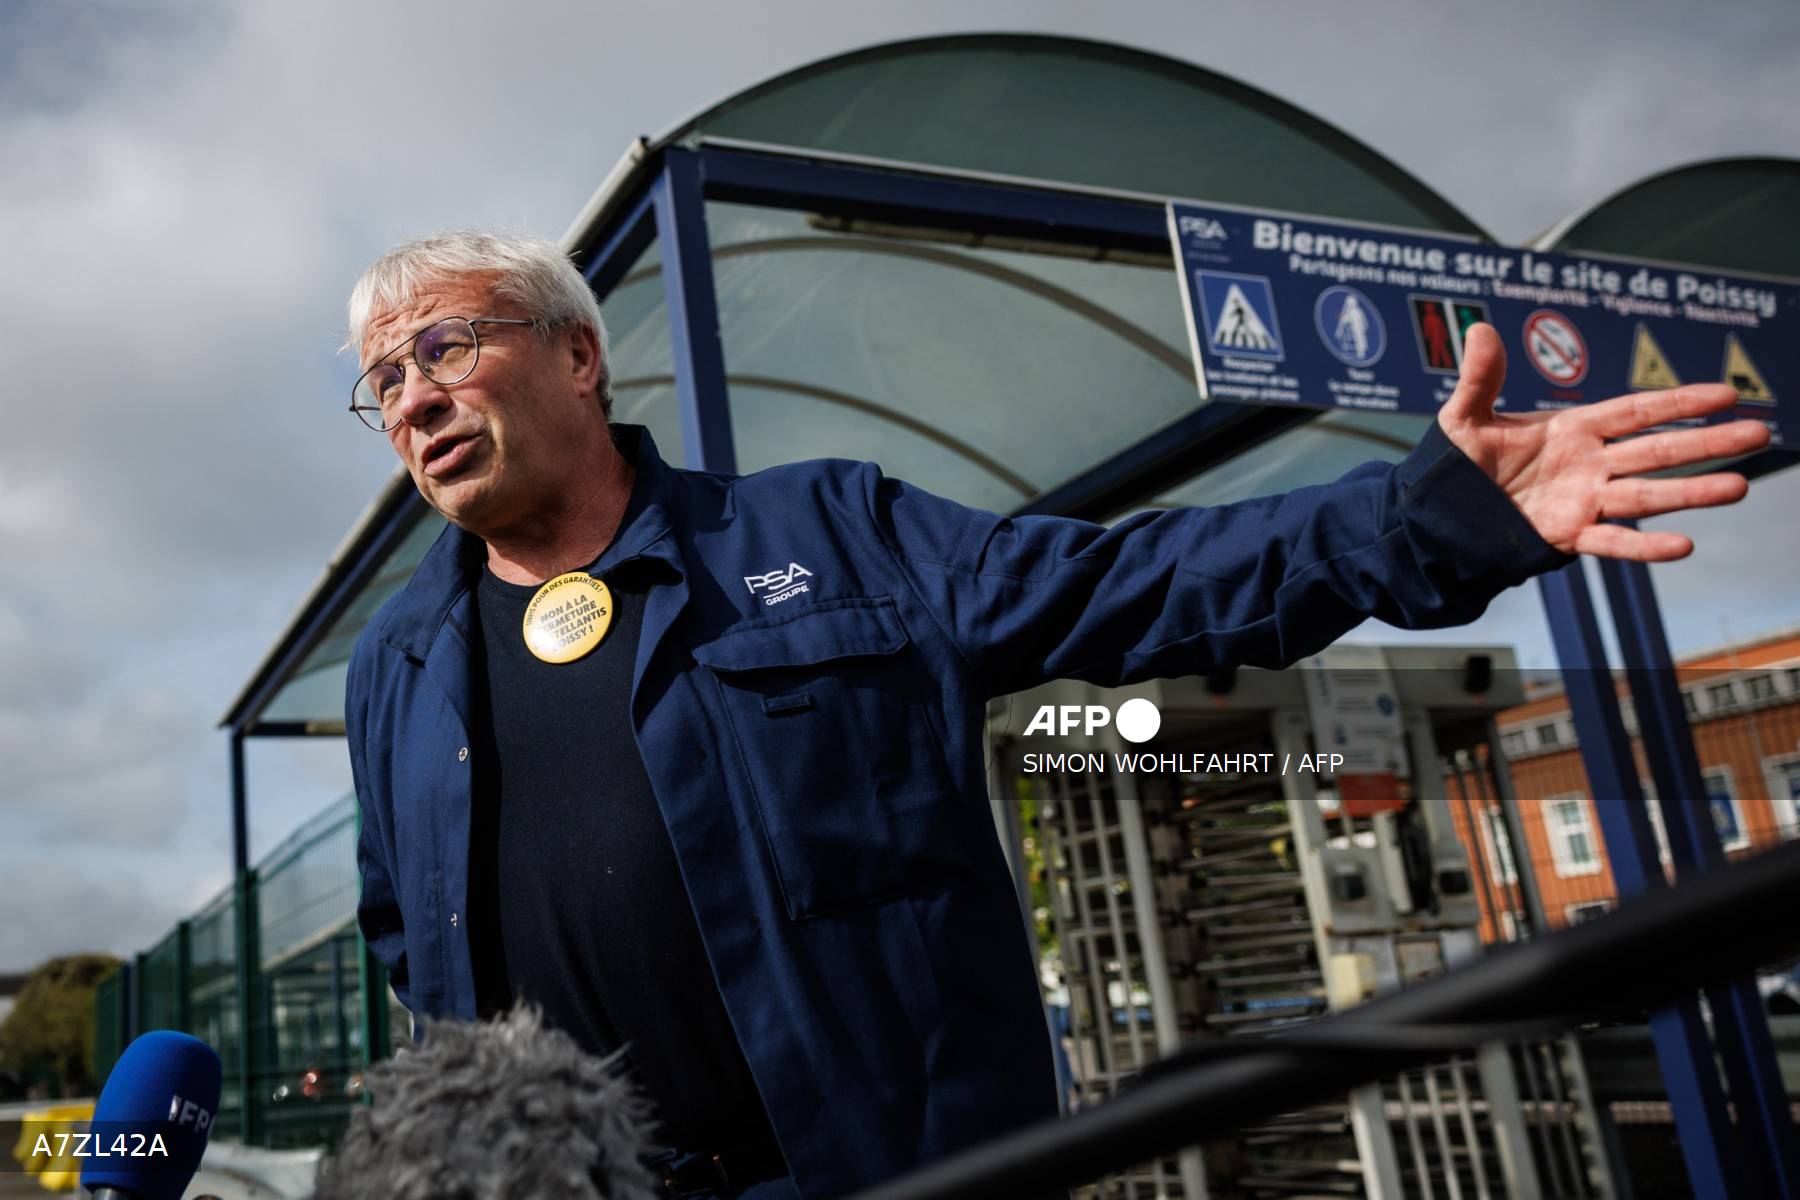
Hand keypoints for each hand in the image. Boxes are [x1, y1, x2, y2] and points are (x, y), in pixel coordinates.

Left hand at [1437, 323, 1770, 560]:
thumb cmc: (1455, 465)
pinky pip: (1612, 541)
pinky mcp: (1567, 535)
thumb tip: (1479, 330)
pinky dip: (1645, 546)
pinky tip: (1683, 546)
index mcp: (1572, 429)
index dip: (1680, 401)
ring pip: (1648, 494)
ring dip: (1692, 492)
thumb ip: (1480, 378)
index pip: (1636, 411)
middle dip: (1707, 442)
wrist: (1435, 517)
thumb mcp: (1464, 418)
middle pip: (1658, 450)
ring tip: (1740, 486)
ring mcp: (1583, 501)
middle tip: (1759, 432)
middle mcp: (1588, 465)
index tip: (1726, 393)